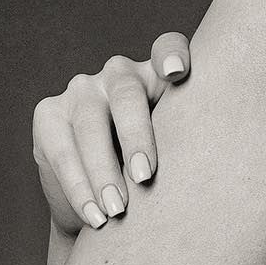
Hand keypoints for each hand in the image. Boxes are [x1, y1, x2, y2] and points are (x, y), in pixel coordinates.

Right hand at [32, 33, 191, 235]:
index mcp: (159, 75)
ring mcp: (81, 91)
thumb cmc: (158, 180)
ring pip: (91, 124)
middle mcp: (119, 74)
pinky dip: (79, 188)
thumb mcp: (179, 162)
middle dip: (136, 137)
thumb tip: (217, 171)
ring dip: (104, 172)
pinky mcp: (48, 114)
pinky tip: (94, 216)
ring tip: (117, 212)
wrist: (107, 208)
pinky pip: (62, 151)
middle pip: (128, 94)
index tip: (176, 73)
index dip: (172, 54)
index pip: (168, 48)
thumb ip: (192, 150)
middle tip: (146, 179)